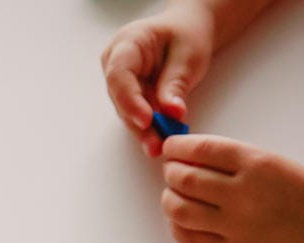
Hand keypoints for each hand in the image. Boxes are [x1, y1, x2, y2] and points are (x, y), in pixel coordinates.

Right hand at [101, 2, 215, 155]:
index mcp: (127, 44)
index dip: (130, 100)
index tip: (146, 120)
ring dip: (145, 132)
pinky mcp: (130, 98)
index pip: (119, 75)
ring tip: (161, 147)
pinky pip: (138, 116)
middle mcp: (115, 65)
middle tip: (157, 145)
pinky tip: (162, 140)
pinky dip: (152, 129)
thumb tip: (171, 112)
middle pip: (121, 99)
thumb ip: (176, 82)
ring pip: (128, 113)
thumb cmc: (186, 35)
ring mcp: (121, 83)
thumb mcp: (188, 54)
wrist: (186, 33)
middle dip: (139, 124)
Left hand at [159, 135, 303, 242]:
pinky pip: (189, 238)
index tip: (170, 148)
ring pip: (180, 210)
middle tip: (171, 171)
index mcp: (256, 163)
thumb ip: (231, 158)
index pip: (202, 149)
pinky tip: (181, 218)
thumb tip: (186, 155)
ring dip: (168, 198)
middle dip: (170, 172)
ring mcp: (237, 224)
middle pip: (185, 179)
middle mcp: (244, 193)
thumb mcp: (270, 161)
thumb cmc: (297, 190)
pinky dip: (176, 225)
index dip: (177, 147)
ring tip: (174, 194)